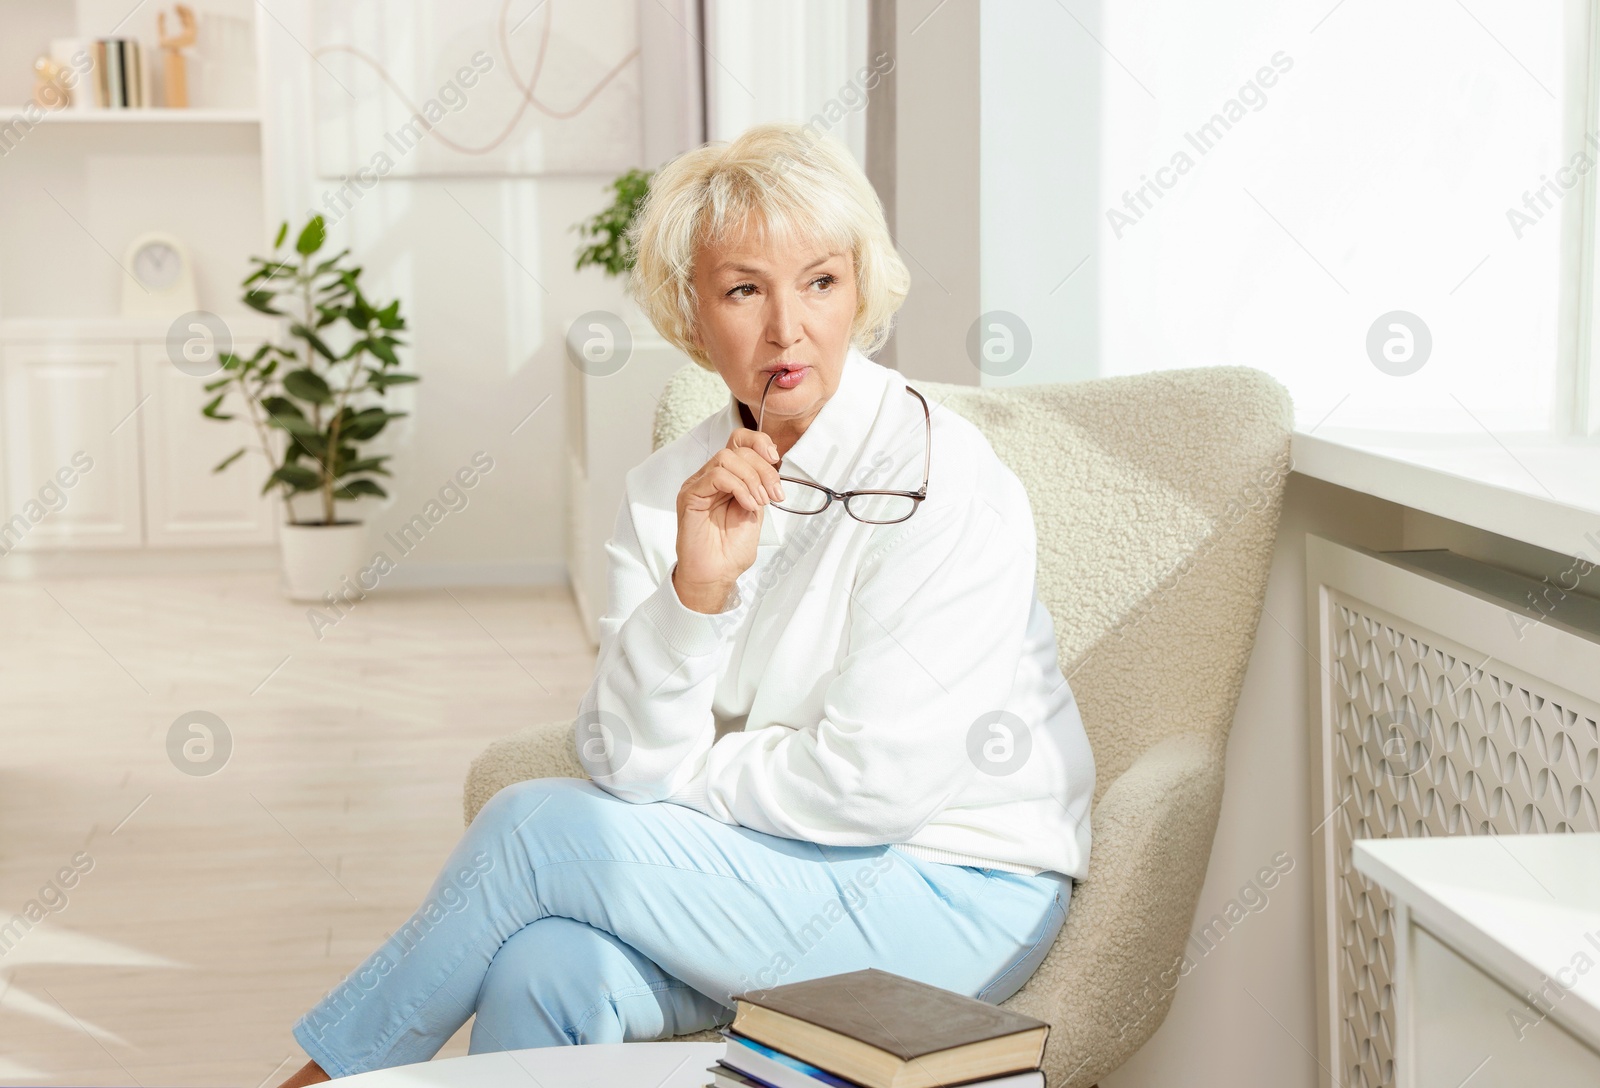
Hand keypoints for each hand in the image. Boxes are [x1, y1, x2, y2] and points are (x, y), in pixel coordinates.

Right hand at [673, 425, 785, 612]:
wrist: (715, 575)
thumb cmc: (730, 550)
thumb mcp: (755, 511)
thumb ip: (759, 486)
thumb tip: (772, 465)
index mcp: (726, 478)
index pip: (738, 441)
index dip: (759, 442)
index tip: (776, 460)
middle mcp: (709, 478)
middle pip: (736, 448)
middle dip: (763, 469)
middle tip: (775, 494)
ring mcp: (698, 485)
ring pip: (726, 458)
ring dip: (752, 478)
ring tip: (760, 502)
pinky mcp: (690, 495)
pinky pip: (716, 476)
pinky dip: (739, 487)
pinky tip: (748, 505)